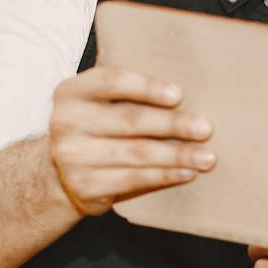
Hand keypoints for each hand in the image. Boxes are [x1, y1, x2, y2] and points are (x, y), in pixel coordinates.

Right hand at [47, 66, 214, 215]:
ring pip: (137, 153)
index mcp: (71, 92)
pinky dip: (165, 175)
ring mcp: (72, 156)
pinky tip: (187, 172)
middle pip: (130, 119)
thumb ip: (126, 94)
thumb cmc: (95, 129)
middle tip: (206, 128)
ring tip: (207, 156)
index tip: (178, 95)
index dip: (146, 87)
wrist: (61, 173)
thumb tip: (184, 95)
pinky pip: (134, 179)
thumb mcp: (97, 103)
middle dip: (172, 124)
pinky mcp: (85, 185)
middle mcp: (66, 122)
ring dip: (177, 155)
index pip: (111, 81)